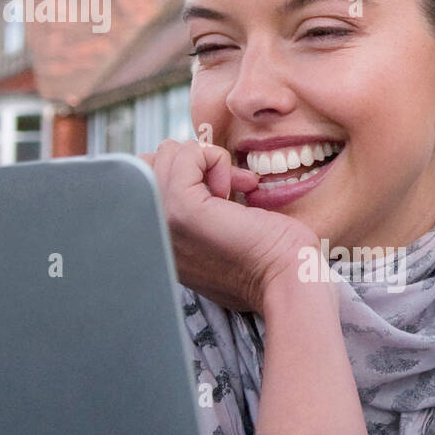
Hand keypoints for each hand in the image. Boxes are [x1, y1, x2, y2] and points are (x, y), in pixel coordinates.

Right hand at [139, 139, 319, 313]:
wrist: (286, 280)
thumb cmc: (270, 260)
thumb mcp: (222, 233)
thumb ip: (198, 207)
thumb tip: (194, 165)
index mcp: (163, 242)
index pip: (148, 182)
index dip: (186, 176)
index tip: (222, 196)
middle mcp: (156, 234)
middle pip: (151, 163)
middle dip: (192, 164)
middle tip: (225, 189)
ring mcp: (163, 221)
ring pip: (167, 154)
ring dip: (205, 161)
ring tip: (229, 190)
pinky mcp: (182, 208)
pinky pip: (187, 154)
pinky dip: (216, 158)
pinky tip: (233, 187)